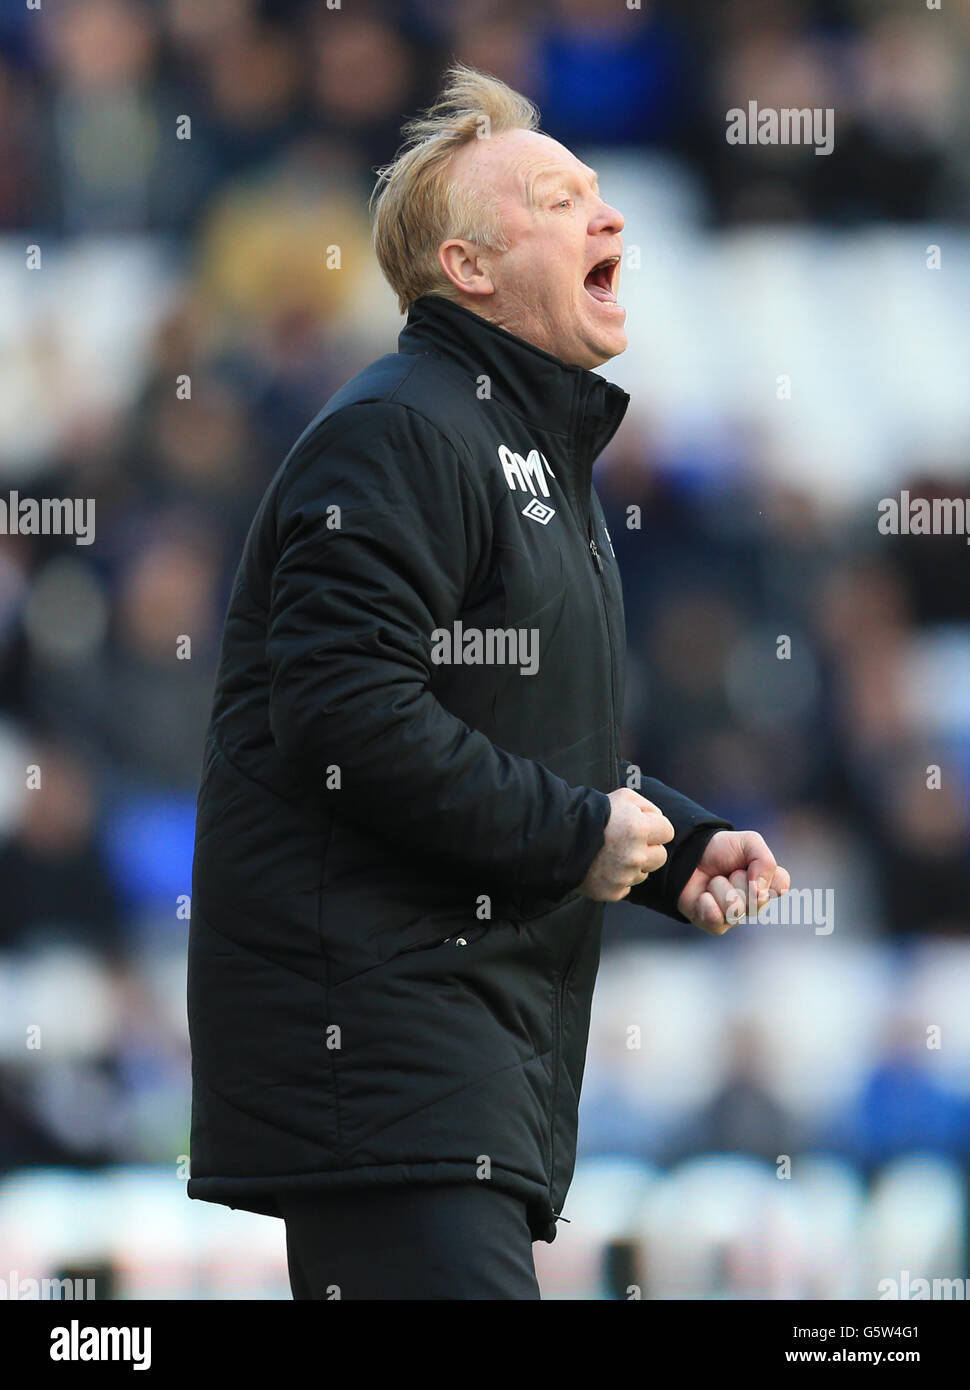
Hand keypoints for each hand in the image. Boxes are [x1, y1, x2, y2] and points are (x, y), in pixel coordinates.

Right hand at [579, 788, 674, 902]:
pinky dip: (617, 880)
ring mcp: (624, 877)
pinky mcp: (613, 892)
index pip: (668, 832)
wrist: (560, 838)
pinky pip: (626, 887)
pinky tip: (603, 868)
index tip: (641, 826)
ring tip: (611, 854)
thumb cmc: (593, 813)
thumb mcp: (623, 796)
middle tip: (627, 842)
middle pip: (660, 856)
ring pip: (644, 873)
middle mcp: (635, 855)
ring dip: (633, 865)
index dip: (655, 827)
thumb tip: (658, 820)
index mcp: (639, 829)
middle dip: (648, 848)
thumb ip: (647, 807)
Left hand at [677, 829, 790, 934]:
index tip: (748, 863)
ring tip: (714, 881)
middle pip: (757, 900)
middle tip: (728, 871)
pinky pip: (716, 919)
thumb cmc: (722, 850)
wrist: (688, 854)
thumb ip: (765, 862)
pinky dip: (705, 902)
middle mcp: (755, 903)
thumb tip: (761, 893)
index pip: (780, 886)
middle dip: (737, 878)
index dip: (763, 874)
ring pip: (735, 909)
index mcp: (767, 884)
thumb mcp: (749, 842)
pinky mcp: (715, 924)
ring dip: (719, 887)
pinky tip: (703, 895)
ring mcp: (736, 916)